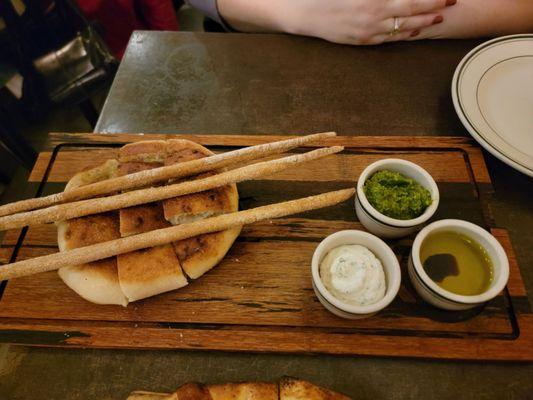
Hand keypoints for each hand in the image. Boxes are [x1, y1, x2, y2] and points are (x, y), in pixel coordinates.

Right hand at [281, 0, 455, 44]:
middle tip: (452, 1)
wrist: (306, 12)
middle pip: (412, 10)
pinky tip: (414, 31)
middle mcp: (375, 14)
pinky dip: (404, 35)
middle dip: (434, 5)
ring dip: (423, 22)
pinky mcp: (363, 40)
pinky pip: (389, 39)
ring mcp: (369, 30)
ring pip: (403, 27)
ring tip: (439, 18)